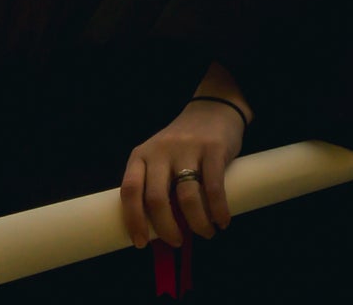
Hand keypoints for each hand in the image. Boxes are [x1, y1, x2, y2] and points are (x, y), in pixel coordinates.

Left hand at [118, 97, 242, 249]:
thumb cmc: (181, 144)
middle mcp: (161, 150)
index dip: (133, 220)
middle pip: (157, 198)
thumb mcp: (159, 157)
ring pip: (186, 197)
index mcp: (141, 155)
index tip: (141, 243)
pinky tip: (222, 221)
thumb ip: (156, 185)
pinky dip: (218, 210)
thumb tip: (159, 232)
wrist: (213, 109)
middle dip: (166, 229)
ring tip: (206, 233)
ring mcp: (188, 148)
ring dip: (197, 224)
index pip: (130, 190)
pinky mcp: (213, 148)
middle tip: (177, 242)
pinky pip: (214, 187)